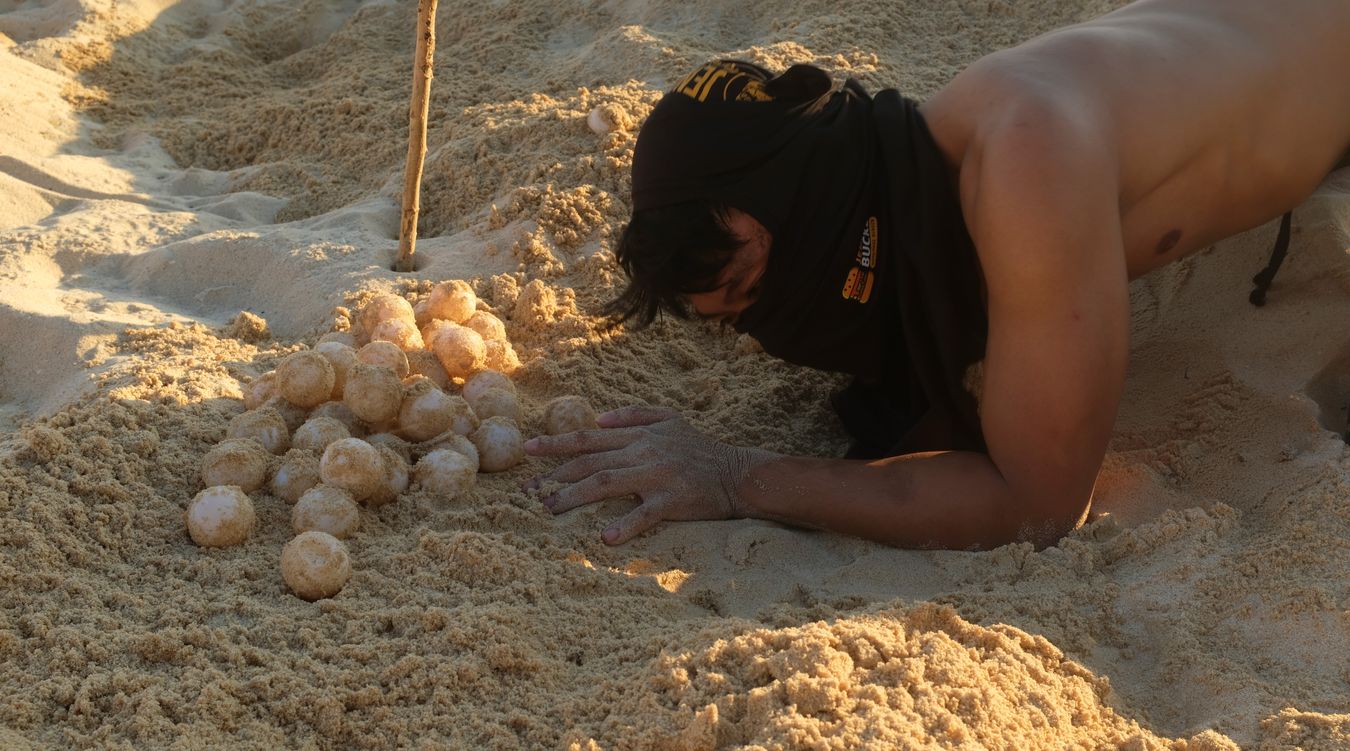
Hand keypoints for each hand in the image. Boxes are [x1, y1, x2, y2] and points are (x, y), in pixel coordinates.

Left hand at [523, 406, 772, 544]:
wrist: (737, 473)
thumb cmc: (700, 449)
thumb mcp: (669, 420)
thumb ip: (633, 415)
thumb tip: (598, 419)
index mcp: (638, 436)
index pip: (588, 439)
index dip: (556, 444)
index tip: (528, 449)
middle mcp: (642, 452)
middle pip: (589, 462)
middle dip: (554, 476)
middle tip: (527, 492)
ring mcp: (656, 475)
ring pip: (605, 483)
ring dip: (574, 497)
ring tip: (550, 509)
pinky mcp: (672, 500)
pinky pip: (644, 514)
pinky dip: (624, 526)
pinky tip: (606, 538)